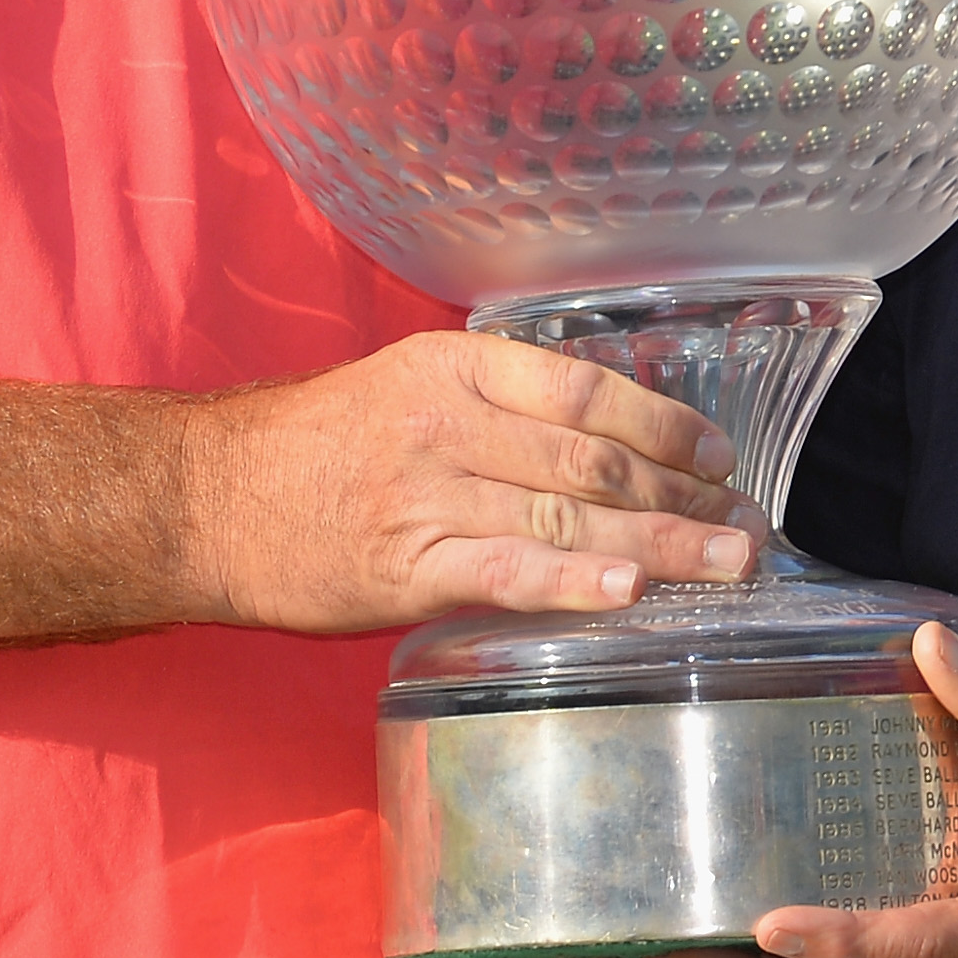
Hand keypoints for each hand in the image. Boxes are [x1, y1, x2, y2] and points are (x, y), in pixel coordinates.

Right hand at [175, 329, 762, 629]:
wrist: (207, 498)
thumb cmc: (312, 445)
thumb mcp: (405, 386)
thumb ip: (495, 403)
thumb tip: (603, 433)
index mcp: (454, 365)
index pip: (586, 387)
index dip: (666, 421)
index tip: (720, 456)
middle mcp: (448, 421)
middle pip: (594, 455)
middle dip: (684, 493)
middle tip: (749, 525)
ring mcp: (428, 494)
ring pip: (567, 513)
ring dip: (661, 542)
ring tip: (728, 564)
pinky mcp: (407, 568)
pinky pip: (509, 572)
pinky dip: (576, 579)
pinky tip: (630, 592)